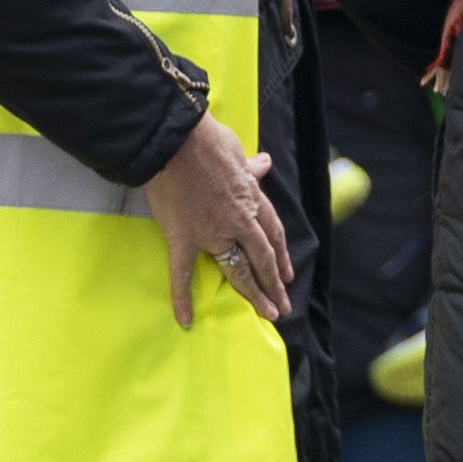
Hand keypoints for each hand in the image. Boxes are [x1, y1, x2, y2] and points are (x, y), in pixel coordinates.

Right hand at [140, 118, 295, 329]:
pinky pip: (183, 273)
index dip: (281, 255)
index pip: (272, 233)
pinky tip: (186, 320)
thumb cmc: (205, 140)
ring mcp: (212, 232)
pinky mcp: (183, 238)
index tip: (287, 274)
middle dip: (274, 283)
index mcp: (252, 200)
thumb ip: (250, 165)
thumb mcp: (236, 151)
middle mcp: (238, 221)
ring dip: (254, 293)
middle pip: (263, 257)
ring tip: (267, 314)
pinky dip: (183, 298)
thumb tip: (264, 162)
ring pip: (237, 269)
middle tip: (283, 306)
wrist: (174, 140)